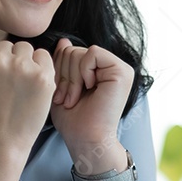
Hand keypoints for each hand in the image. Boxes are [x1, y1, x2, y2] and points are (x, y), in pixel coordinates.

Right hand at [0, 28, 55, 151]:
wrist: (1, 138)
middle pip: (7, 45)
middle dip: (6, 60)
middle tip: (4, 85)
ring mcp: (22, 66)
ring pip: (25, 49)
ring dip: (23, 62)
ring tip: (17, 86)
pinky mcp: (42, 75)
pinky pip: (43, 55)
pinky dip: (40, 66)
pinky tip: (31, 83)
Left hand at [49, 38, 133, 160]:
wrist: (85, 139)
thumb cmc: (73, 120)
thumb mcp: (61, 86)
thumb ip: (63, 63)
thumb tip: (64, 41)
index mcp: (98, 70)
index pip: (69, 52)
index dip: (59, 71)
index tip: (60, 95)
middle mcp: (110, 67)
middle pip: (73, 50)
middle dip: (64, 75)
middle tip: (67, 98)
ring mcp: (119, 68)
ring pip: (79, 52)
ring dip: (71, 79)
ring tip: (73, 98)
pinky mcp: (122, 71)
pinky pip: (92, 53)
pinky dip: (83, 71)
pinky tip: (88, 88)